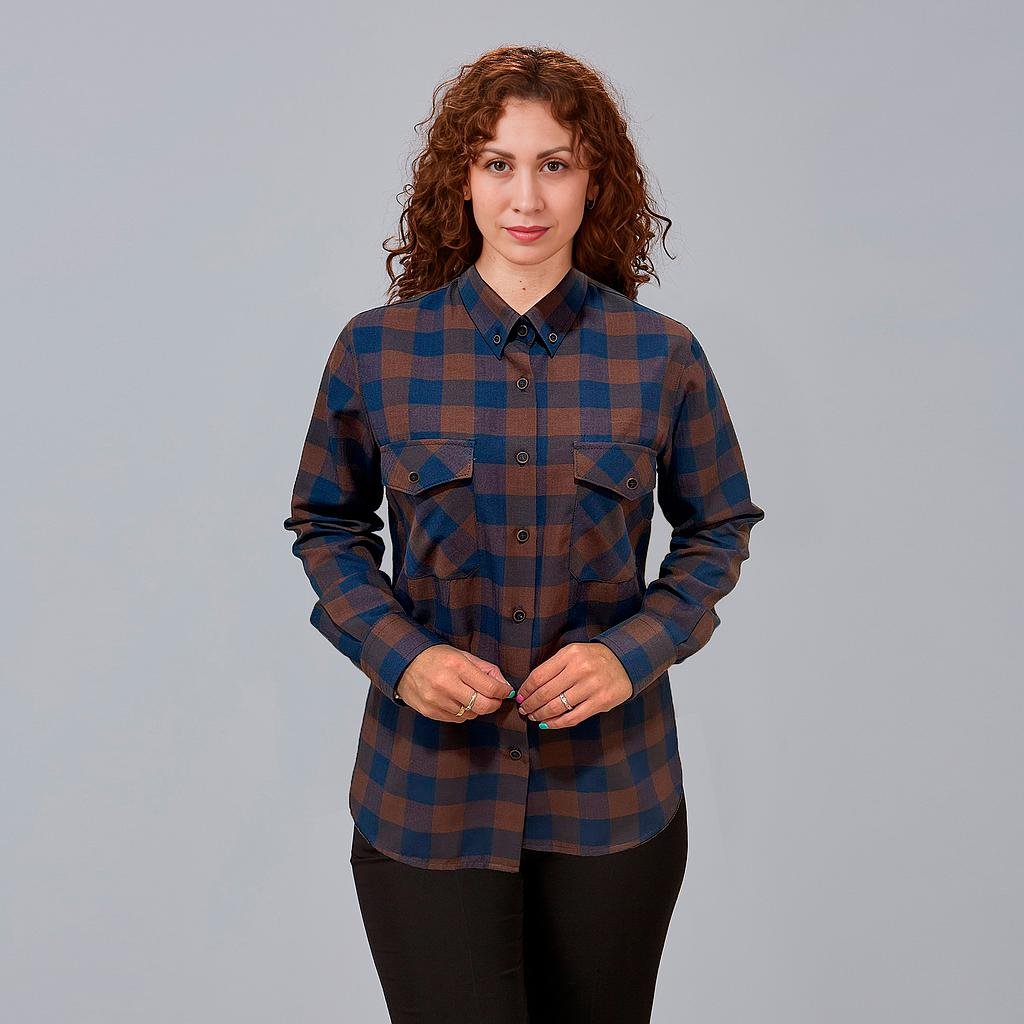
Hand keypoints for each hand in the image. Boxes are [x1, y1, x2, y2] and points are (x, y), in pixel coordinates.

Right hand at [395, 645, 514, 721]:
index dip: (503, 691)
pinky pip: (457, 719)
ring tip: (469, 695)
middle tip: (494, 698)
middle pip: (483, 706)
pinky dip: (462, 712)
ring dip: (476, 707)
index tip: (505, 691)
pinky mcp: (430, 712)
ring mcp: (437, 700)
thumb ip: (486, 669)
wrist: (404, 664)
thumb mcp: (462, 655)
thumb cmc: (436, 657)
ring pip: (471, 714)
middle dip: (494, 703)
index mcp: (457, 666)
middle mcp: (446, 684)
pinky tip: (456, 700)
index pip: (490, 687)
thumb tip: (504, 685)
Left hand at [514, 643, 632, 727]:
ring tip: (534, 717)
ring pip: (557, 707)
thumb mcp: (573, 653)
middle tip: (524, 710)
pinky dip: (557, 723)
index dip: (526, 690)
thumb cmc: (593, 659)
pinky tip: (548, 724)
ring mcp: (592, 686)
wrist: (624, 662)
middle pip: (545, 693)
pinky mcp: (601, 702)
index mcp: (570, 654)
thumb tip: (529, 688)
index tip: (520, 697)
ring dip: (541, 715)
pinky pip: (573, 717)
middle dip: (531, 704)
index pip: (539, 675)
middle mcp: (580, 669)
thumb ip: (554, 667)